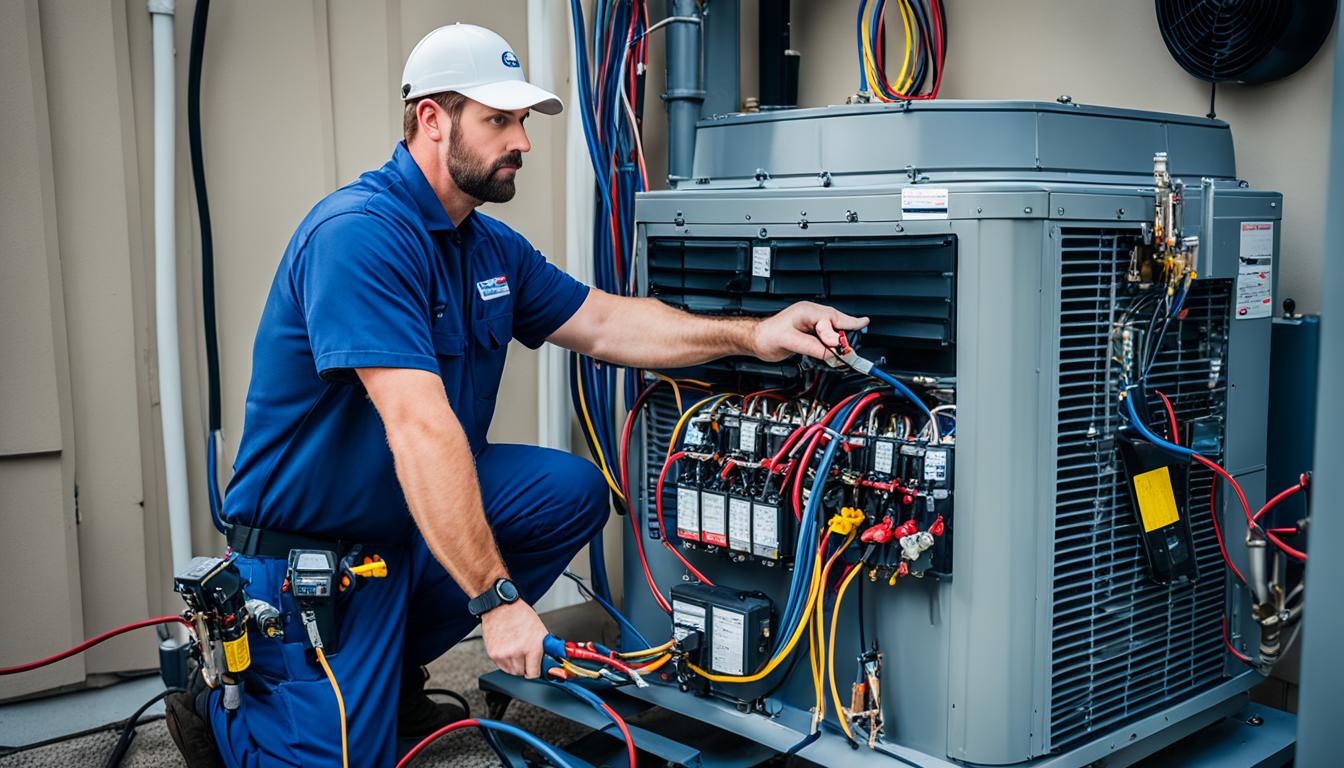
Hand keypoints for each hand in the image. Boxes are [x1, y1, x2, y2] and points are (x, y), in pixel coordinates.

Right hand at [480, 600, 547, 678]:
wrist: (501, 607)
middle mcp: (517, 652)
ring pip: (511, 671)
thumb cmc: (521, 615)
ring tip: (516, 649)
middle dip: (525, 666)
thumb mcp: (541, 630)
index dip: (535, 671)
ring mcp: (504, 654)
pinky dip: (505, 660)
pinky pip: (501, 666)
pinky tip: (507, 648)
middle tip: (525, 654)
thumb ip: (547, 649)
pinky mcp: (493, 654)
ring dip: (514, 664)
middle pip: (522, 673)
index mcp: (532, 646)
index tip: (535, 668)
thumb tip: (558, 659)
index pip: (533, 674)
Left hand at [750, 301, 868, 362]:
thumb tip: (831, 352)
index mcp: (807, 311)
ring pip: (835, 329)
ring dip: (842, 340)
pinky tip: (839, 350)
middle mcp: (812, 314)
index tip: (847, 349)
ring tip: (850, 351)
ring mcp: (812, 323)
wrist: (756, 340)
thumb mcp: (790, 342)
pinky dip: (834, 344)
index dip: (840, 335)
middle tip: (853, 352)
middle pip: (838, 323)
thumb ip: (812, 347)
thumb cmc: (767, 336)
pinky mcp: (811, 332)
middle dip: (847, 335)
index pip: (831, 321)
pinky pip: (828, 336)